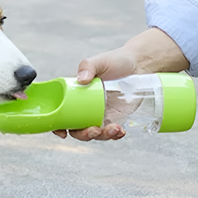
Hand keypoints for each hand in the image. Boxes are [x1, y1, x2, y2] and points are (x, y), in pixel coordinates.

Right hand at [55, 28, 188, 141]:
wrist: (139, 65)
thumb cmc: (115, 61)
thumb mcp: (99, 61)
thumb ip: (88, 67)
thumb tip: (81, 79)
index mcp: (74, 95)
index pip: (60, 113)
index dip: (58, 125)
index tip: (62, 132)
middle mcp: (84, 107)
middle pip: (76, 129)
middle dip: (83, 134)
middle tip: (94, 130)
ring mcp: (99, 115)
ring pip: (94, 134)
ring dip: (101, 136)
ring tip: (114, 128)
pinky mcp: (114, 119)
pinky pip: (111, 133)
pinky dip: (115, 135)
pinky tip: (121, 131)